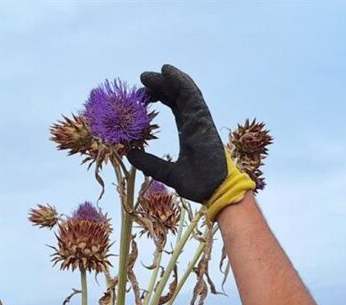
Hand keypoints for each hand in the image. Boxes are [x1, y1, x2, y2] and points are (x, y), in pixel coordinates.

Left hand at [127, 65, 229, 203]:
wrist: (214, 192)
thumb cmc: (198, 185)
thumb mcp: (166, 172)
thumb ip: (150, 163)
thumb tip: (130, 154)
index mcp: (189, 132)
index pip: (174, 107)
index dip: (160, 97)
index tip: (143, 95)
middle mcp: (195, 123)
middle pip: (178, 97)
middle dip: (162, 86)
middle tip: (144, 79)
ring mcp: (200, 121)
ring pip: (185, 92)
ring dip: (170, 80)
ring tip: (155, 72)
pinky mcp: (203, 121)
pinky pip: (192, 96)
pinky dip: (180, 82)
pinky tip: (168, 72)